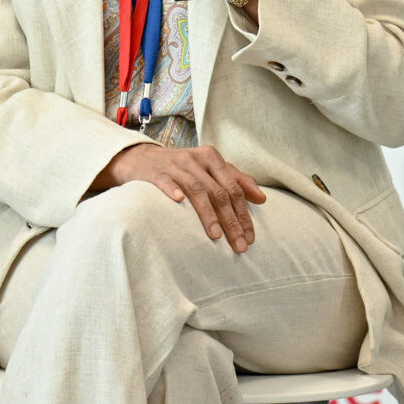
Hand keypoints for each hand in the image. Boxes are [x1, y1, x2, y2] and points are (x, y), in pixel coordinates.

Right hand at [95, 140, 267, 251]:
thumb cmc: (181, 168)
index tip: (250, 237)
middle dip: (231, 221)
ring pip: (197, 190)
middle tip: (239, 245)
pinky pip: (166, 182)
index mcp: (212, 158)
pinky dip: (173, 190)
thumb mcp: (209, 168)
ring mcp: (175, 166)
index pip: (234, 189)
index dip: (244, 214)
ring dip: (208, 213)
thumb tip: (262, 198)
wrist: (141, 159)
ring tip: (216, 235)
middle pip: (219, 192)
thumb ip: (236, 180)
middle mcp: (196, 160)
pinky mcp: (156, 173)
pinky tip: (179, 202)